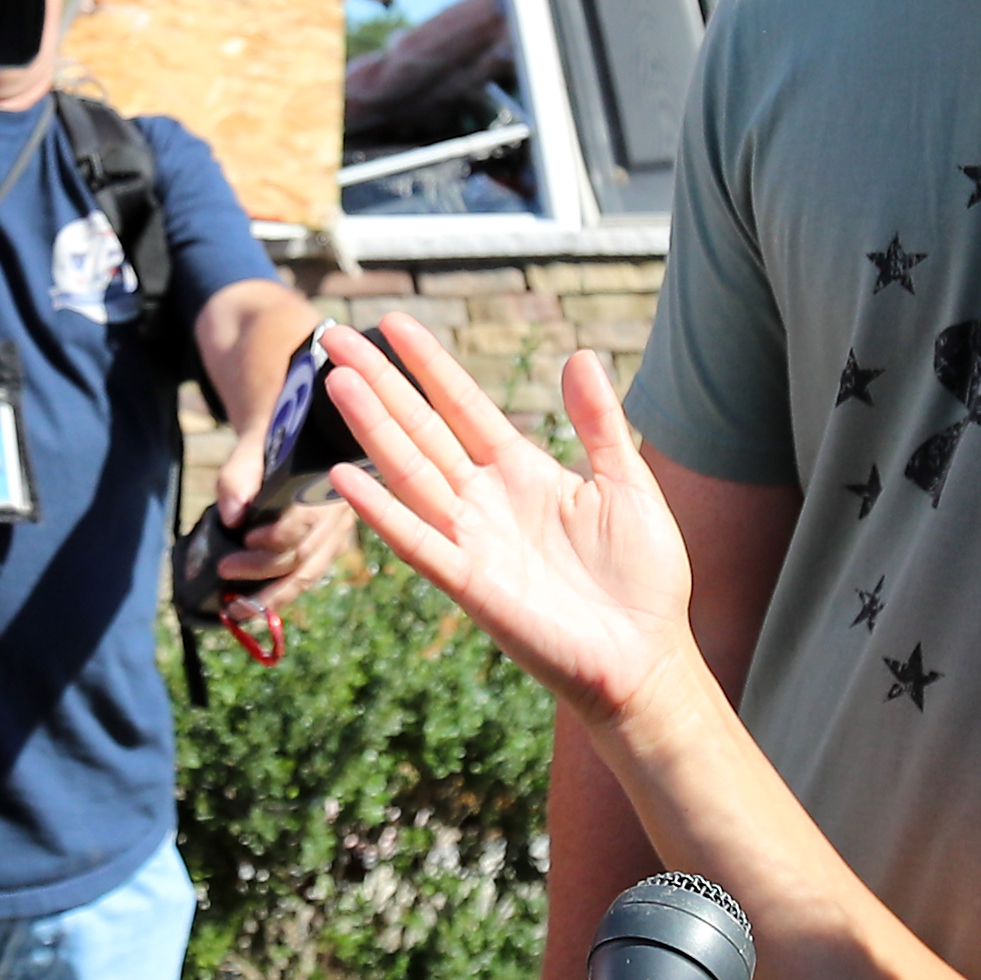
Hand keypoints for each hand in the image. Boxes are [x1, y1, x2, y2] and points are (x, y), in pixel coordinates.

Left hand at [206, 430, 359, 618]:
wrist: (293, 437)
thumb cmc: (271, 442)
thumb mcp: (252, 447)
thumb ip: (239, 476)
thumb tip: (231, 517)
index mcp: (325, 483)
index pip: (305, 521)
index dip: (275, 537)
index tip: (243, 538)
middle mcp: (339, 511)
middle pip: (304, 555)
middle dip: (262, 570)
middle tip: (224, 570)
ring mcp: (337, 532)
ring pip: (309, 574)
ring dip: (273, 596)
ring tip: (238, 609)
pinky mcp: (327, 546)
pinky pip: (308, 576)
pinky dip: (282, 593)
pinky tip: (257, 604)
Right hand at [320, 319, 692, 719]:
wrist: (646, 656)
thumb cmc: (642, 578)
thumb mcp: (627, 483)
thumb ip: (599, 423)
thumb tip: (579, 355)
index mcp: (522, 473)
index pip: (463, 406)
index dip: (429, 366)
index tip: (395, 323)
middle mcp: (486, 501)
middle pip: (422, 429)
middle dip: (379, 384)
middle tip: (334, 337)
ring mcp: (473, 540)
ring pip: (411, 473)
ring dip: (373, 430)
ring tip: (338, 383)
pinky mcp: (471, 585)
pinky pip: (418, 543)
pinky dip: (383, 513)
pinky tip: (346, 479)